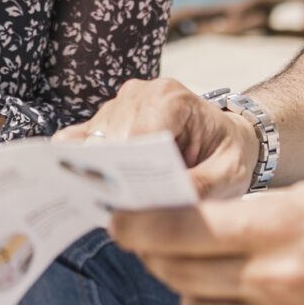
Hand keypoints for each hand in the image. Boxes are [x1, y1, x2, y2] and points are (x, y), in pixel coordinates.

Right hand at [59, 77, 260, 200]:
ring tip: (119, 200)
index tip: (136, 204)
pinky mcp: (102, 120)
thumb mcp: (228, 175)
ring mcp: (116, 105)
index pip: (138, 137)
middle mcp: (137, 93)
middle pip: (110, 142)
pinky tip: (92, 188)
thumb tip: (160, 209)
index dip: (133, 173)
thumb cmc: (226, 154)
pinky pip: (75, 141)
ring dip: (102, 175)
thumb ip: (199, 189)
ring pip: (90, 145)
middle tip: (130, 211)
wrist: (226, 137)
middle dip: (117, 178)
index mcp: (170, 97)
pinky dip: (80, 165)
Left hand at [112, 185, 303, 304]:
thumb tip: (178, 224)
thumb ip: (245, 216)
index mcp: (279, 228)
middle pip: (180, 274)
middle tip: (155, 247)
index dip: (139, 226)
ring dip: (192, 297)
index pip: (182, 231)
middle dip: (158, 258)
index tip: (119, 222)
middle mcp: (278, 280)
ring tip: (211, 281)